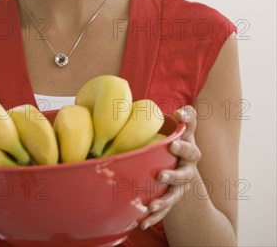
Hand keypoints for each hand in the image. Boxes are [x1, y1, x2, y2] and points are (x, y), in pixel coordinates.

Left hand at [140, 105, 200, 229]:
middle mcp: (188, 171)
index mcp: (190, 152)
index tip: (172, 143)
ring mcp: (180, 187)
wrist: (183, 161)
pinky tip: (143, 222)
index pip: (190, 148)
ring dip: (164, 201)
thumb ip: (187, 118)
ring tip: (152, 204)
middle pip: (184, 175)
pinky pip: (163, 210)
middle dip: (174, 176)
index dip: (183, 147)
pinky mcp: (170, 199)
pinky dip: (154, 217)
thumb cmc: (180, 140)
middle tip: (160, 175)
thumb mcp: (185, 129)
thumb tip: (181, 112)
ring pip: (175, 195)